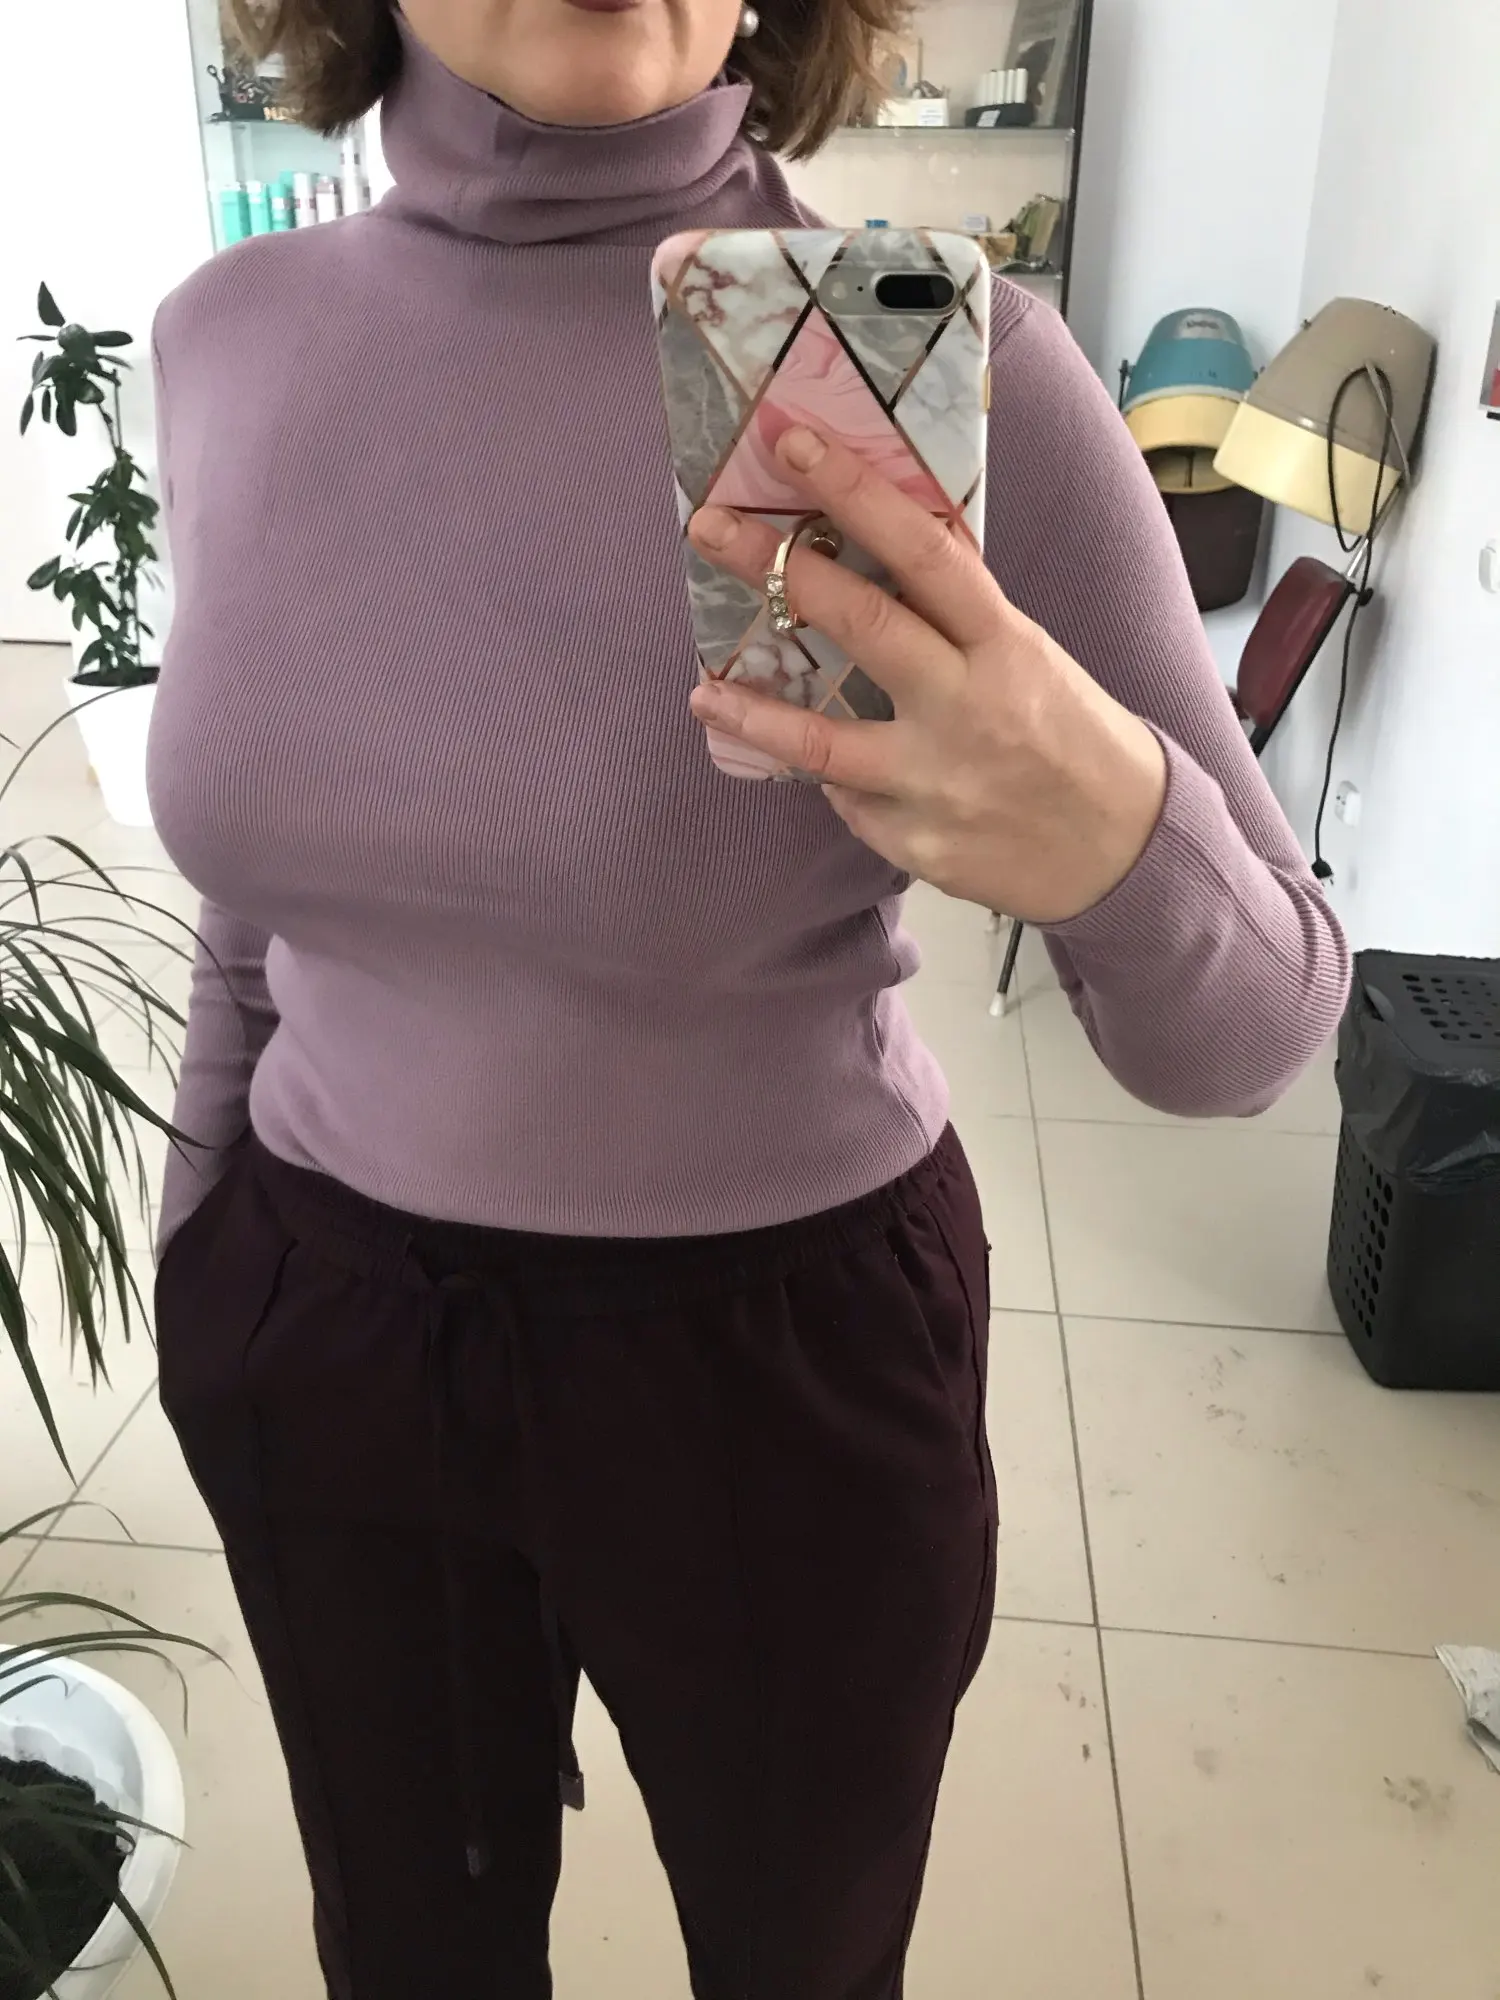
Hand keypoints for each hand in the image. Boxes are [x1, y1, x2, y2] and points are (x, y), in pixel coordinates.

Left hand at [687, 426, 1167, 925]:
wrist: (1124, 853)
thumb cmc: (1073, 738)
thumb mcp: (1032, 658)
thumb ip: (958, 619)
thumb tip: (873, 552)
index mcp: (1006, 645)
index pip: (926, 553)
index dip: (858, 493)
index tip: (797, 446)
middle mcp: (968, 708)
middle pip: (863, 627)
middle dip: (777, 571)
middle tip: (709, 528)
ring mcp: (936, 781)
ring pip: (822, 743)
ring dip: (753, 712)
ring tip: (704, 693)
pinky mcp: (915, 841)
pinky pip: (849, 801)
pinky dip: (834, 780)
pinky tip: (823, 773)